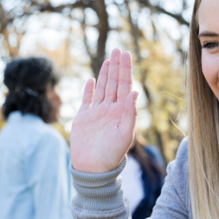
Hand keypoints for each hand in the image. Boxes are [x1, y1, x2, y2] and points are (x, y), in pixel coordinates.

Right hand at [70, 48, 138, 173]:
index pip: (125, 86)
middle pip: (114, 83)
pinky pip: (87, 100)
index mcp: (121, 112)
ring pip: (102, 88)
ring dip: (106, 73)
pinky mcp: (84, 118)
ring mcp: (97, 113)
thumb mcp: (125, 135)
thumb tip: (134, 91)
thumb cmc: (111, 155)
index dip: (125, 69)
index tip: (126, 54)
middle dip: (117, 66)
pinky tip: (93, 80)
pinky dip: (90, 89)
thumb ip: (130, 113)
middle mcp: (110, 110)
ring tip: (109, 59)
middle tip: (119, 49)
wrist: (93, 169)